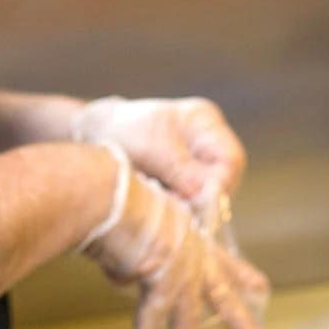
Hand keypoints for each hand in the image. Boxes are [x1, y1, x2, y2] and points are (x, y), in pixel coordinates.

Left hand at [72, 96, 244, 201]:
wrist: (97, 133)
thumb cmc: (123, 131)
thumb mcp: (151, 147)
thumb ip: (180, 170)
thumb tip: (203, 197)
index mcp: (206, 121)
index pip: (231, 160)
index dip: (218, 186)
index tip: (193, 203)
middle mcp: (209, 140)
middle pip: (223, 179)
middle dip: (202, 198)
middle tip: (174, 206)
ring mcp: (200, 158)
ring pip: (208, 193)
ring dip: (189, 203)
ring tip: (163, 202)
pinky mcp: (186, 176)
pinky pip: (192, 197)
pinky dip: (179, 203)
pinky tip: (161, 202)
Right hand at [80, 145, 269, 328]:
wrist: (105, 190)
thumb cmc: (113, 190)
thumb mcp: (138, 210)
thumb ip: (143, 239)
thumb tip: (129, 264)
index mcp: (186, 226)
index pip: (219, 255)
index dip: (238, 272)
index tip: (258, 286)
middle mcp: (188, 245)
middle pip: (218, 287)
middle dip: (234, 314)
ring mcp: (179, 262)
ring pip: (189, 312)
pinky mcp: (163, 276)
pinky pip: (155, 312)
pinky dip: (148, 328)